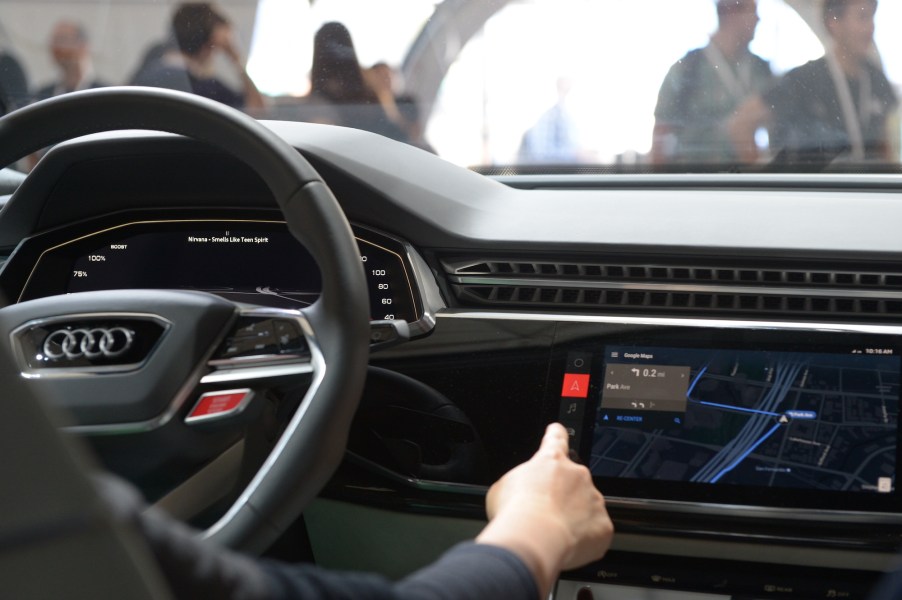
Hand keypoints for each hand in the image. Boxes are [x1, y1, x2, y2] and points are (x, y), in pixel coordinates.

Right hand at [476, 423, 612, 595]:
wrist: (535, 538)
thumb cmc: (516, 511)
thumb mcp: (502, 487)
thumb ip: (518, 482)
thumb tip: (518, 492)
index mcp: (551, 461)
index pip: (556, 439)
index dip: (556, 434)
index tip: (558, 430)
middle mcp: (577, 475)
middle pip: (573, 480)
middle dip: (562, 495)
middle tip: (544, 513)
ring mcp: (593, 499)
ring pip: (586, 506)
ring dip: (574, 517)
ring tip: (553, 533)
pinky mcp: (603, 524)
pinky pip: (596, 530)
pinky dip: (585, 539)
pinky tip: (567, 544)